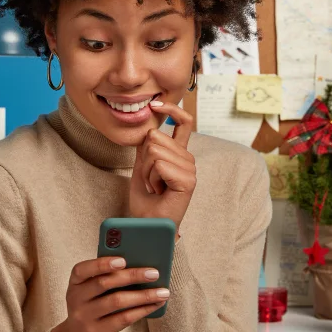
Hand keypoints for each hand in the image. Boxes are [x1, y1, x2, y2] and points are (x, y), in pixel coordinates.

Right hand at [50, 256, 169, 331]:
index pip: (82, 269)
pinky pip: (123, 319)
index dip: (102, 264)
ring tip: (163, 292)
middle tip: (154, 273)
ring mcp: (84, 317)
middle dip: (132, 276)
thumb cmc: (91, 306)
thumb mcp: (90, 291)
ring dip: (144, 295)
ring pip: (117, 302)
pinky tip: (155, 305)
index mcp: (75, 282)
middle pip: (105, 283)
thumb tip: (141, 266)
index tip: (123, 260)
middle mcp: (76, 299)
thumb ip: (106, 277)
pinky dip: (142, 310)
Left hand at [127, 101, 196, 231]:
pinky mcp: (188, 180)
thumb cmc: (146, 201)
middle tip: (151, 181)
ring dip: (147, 171)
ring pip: (155, 151)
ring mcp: (190, 169)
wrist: (148, 225)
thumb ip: (146, 148)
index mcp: (180, 154)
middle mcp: (188, 159)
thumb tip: (149, 126)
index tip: (155, 105)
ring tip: (155, 187)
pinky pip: (159, 164)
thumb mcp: (141, 167)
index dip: (171, 110)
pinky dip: (152, 178)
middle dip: (144, 159)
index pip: (184, 122)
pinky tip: (158, 191)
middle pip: (155, 137)